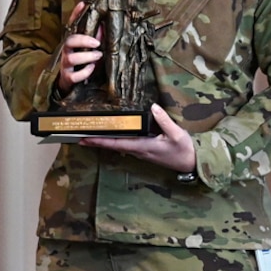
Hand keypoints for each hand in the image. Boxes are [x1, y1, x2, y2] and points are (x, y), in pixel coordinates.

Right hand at [55, 1, 101, 91]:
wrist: (68, 82)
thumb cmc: (81, 62)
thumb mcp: (87, 48)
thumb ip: (95, 38)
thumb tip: (104, 26)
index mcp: (72, 42)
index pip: (72, 25)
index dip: (76, 14)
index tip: (83, 4)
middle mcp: (66, 51)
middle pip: (69, 41)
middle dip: (83, 40)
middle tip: (97, 43)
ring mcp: (66, 64)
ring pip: (72, 58)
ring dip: (87, 56)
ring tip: (98, 55)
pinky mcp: (68, 78)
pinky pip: (75, 75)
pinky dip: (85, 72)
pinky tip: (92, 68)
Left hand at [83, 103, 198, 172]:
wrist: (191, 163)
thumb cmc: (184, 150)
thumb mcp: (176, 134)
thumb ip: (164, 121)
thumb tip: (153, 107)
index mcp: (143, 146)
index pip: (116, 144)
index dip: (100, 141)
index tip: (85, 139)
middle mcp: (138, 150)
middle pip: (113, 145)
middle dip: (96, 141)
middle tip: (79, 136)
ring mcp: (141, 151)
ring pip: (118, 146)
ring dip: (104, 141)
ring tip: (90, 134)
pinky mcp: (145, 150)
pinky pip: (126, 145)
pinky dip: (115, 140)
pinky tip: (112, 134)